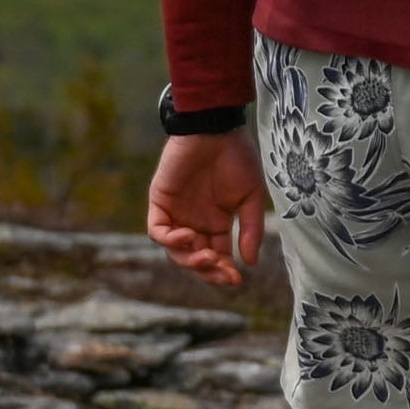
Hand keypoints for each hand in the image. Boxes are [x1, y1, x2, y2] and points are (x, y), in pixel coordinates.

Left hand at [148, 131, 266, 288]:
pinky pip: (157, 230)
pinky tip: (188, 236)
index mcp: (217, 222)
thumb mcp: (251, 196)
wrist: (216, 129)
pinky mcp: (160, 202)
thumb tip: (250, 263)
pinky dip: (170, 240)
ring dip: (189, 259)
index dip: (224, 272)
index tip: (236, 280)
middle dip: (207, 270)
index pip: (218, 256)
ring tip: (207, 255)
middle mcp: (195, 221)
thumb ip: (251, 229)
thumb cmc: (237, 157)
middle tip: (222, 270)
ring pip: (175, 250)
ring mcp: (177, 213)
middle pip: (195, 258)